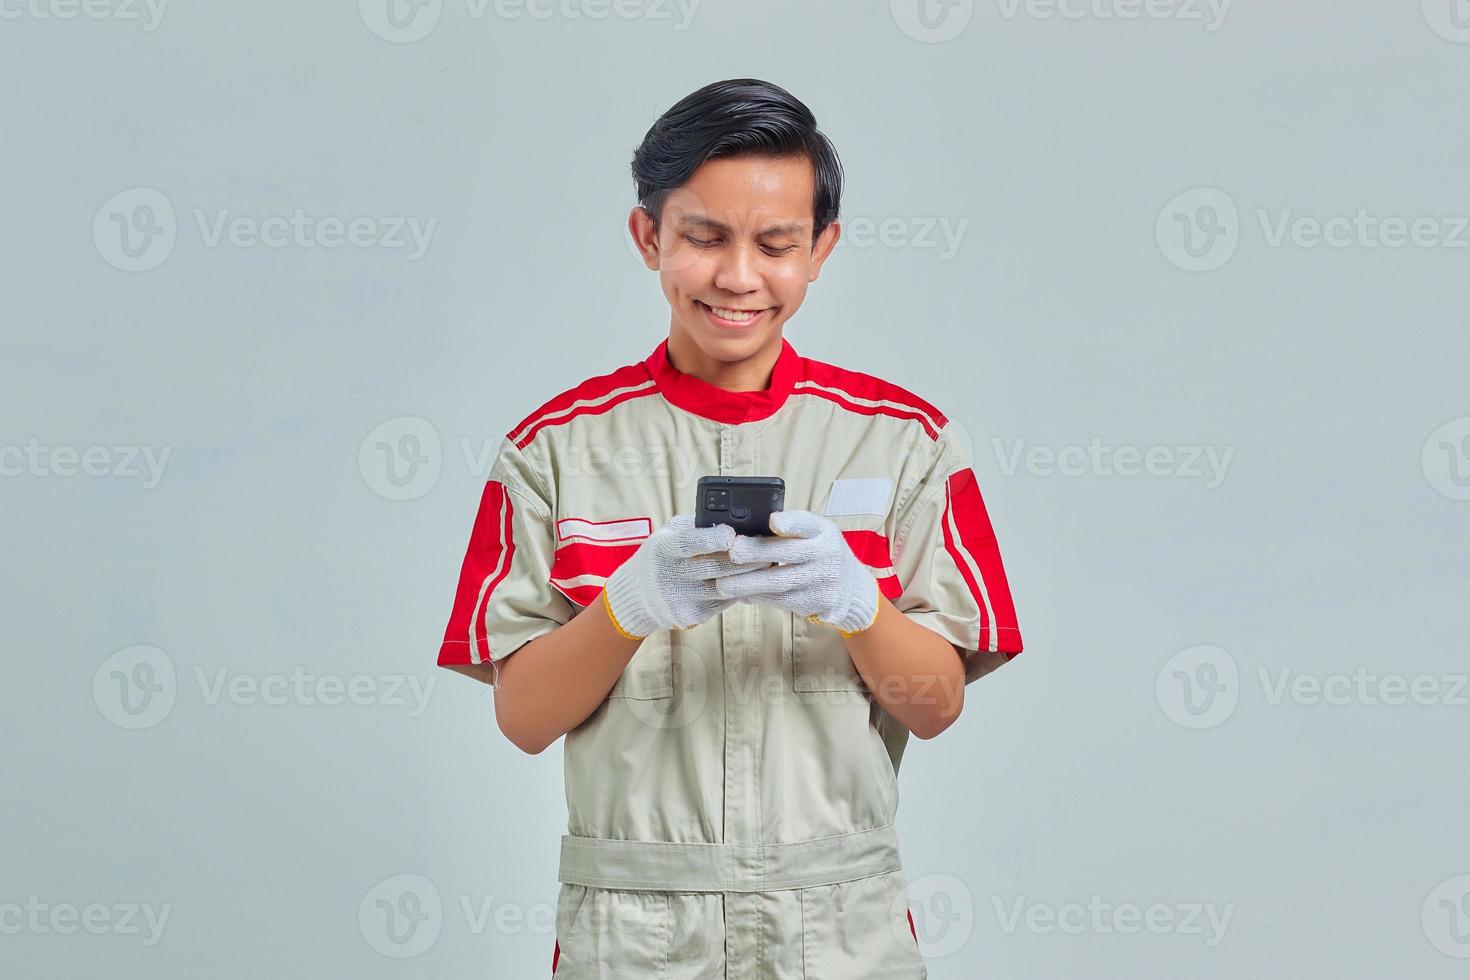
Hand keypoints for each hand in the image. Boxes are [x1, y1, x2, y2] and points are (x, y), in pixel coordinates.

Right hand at [602, 514, 772, 638]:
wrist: (638, 595)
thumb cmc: (661, 555)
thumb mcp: (667, 534)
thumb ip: (695, 526)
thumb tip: (733, 518)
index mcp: (663, 550)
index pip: (688, 544)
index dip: (711, 539)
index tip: (733, 533)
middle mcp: (669, 576)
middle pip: (713, 568)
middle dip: (744, 558)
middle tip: (769, 548)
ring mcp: (681, 600)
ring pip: (724, 587)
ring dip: (749, 576)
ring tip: (769, 563)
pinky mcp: (692, 616)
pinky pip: (724, 602)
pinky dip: (742, 590)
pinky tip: (754, 580)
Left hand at [715, 509, 879, 635]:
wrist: (852, 589)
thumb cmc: (822, 553)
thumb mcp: (817, 534)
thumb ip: (791, 529)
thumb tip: (747, 530)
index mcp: (824, 532)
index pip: (807, 523)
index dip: (790, 522)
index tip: (773, 520)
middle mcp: (827, 555)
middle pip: (789, 554)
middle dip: (757, 554)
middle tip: (731, 554)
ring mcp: (823, 582)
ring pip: (780, 584)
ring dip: (749, 584)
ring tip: (722, 585)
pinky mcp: (817, 603)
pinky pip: (782, 602)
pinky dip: (759, 598)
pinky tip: (740, 595)